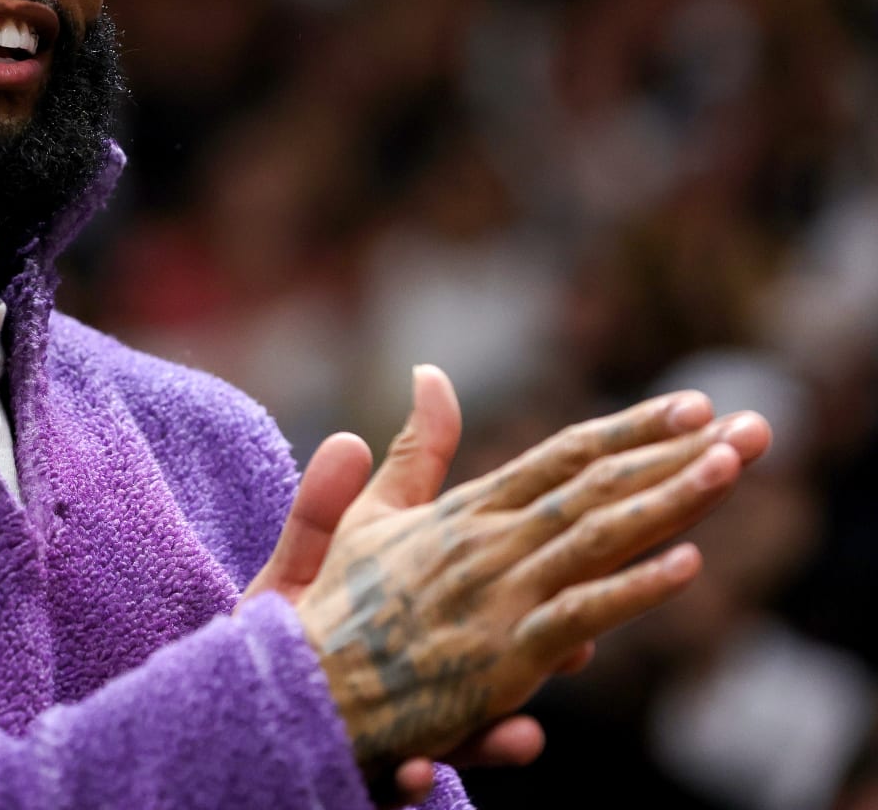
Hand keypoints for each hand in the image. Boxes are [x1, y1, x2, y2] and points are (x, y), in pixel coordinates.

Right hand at [293, 366, 768, 791]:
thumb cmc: (339, 604)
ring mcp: (499, 597)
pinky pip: (577, 614)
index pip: (563, 458)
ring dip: (669, 500)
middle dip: (675, 453)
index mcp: (466, 513)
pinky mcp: (502, 656)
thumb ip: (415, 449)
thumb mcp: (373, 513)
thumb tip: (431, 372)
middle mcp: (489, 544)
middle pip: (596, 486)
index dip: (631, 430)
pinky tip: (686, 565)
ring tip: (729, 467)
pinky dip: (631, 589)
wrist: (305, 683)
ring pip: (597, 537)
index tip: (691, 406)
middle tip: (749, 425)